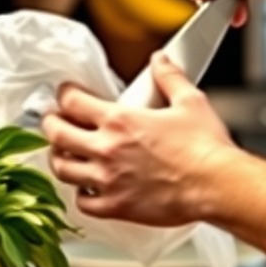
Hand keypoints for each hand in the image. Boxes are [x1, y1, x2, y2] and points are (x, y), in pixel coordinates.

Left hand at [41, 53, 236, 225]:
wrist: (215, 185)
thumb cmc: (205, 148)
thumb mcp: (190, 101)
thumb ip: (170, 77)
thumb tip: (161, 60)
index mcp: (121, 120)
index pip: (73, 102)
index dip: (64, 94)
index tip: (65, 93)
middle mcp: (108, 149)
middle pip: (57, 135)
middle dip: (50, 124)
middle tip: (53, 121)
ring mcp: (108, 180)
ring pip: (63, 170)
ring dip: (59, 159)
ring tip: (64, 154)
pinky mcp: (117, 206)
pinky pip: (83, 202)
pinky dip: (81, 194)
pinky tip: (88, 188)